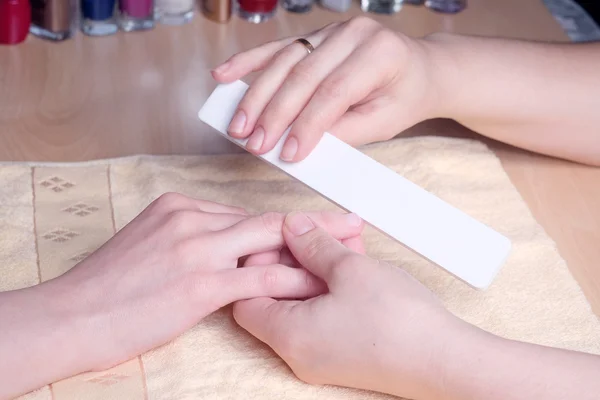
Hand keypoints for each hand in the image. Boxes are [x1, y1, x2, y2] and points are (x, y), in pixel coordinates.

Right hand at [0, 193, 363, 397]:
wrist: (71, 315)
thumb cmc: (106, 287)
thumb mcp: (146, 245)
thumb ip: (187, 239)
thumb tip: (221, 249)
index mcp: (179, 206)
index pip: (243, 215)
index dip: (282, 224)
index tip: (311, 224)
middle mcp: (192, 219)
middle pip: (265, 219)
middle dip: (314, 224)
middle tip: (351, 224)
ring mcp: (198, 248)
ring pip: (269, 244)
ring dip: (315, 249)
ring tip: (351, 251)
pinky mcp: (200, 283)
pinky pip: (260, 277)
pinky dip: (294, 281)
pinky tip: (319, 286)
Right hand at [212, 17, 439, 161]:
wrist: (420, 70)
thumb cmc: (405, 96)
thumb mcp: (385, 122)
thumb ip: (344, 131)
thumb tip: (299, 145)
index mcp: (380, 53)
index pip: (334, 92)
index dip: (307, 125)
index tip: (287, 154)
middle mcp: (354, 33)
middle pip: (303, 75)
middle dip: (274, 113)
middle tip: (253, 143)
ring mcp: (332, 30)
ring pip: (285, 62)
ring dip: (256, 94)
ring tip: (237, 124)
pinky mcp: (315, 36)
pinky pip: (278, 48)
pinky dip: (249, 62)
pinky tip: (225, 74)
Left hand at [233, 212, 470, 398]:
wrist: (446, 362)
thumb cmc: (399, 322)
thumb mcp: (349, 268)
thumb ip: (313, 244)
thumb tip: (291, 227)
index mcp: (289, 334)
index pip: (245, 297)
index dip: (259, 263)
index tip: (284, 240)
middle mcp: (299, 352)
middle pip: (277, 298)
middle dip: (298, 259)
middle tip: (320, 233)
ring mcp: (322, 358)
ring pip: (306, 303)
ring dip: (321, 269)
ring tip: (346, 242)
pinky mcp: (343, 356)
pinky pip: (325, 315)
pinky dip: (334, 288)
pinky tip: (356, 263)